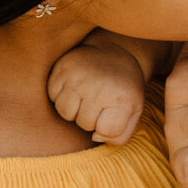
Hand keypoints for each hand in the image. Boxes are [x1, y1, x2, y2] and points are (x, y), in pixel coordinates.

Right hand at [48, 32, 147, 146]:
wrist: (115, 50)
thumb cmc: (124, 87)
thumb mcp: (134, 110)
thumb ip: (121, 134)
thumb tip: (94, 136)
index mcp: (122, 98)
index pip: (107, 131)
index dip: (106, 127)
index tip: (110, 115)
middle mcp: (99, 87)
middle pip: (84, 124)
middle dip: (90, 118)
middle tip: (99, 101)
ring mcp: (78, 77)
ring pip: (65, 113)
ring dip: (73, 109)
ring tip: (85, 96)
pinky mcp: (61, 69)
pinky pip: (53, 96)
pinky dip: (61, 95)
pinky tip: (74, 86)